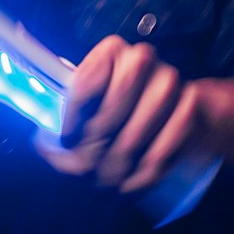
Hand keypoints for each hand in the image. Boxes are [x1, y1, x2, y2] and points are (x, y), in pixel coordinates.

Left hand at [34, 35, 208, 194]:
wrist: (178, 111)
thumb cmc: (124, 109)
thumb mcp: (91, 112)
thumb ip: (66, 129)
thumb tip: (44, 148)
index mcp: (110, 51)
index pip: (85, 83)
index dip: (72, 118)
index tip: (67, 142)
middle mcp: (140, 58)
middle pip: (112, 108)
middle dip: (97, 144)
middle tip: (88, 168)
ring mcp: (169, 80)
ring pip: (137, 131)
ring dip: (119, 162)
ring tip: (108, 178)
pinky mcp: (189, 106)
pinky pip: (164, 146)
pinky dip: (144, 171)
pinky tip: (132, 182)